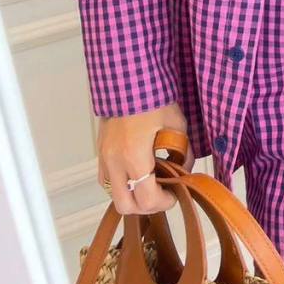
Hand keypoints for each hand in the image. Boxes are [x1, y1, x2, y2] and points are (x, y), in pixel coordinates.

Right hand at [97, 101, 195, 215]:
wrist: (129, 77)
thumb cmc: (154, 97)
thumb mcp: (177, 124)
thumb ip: (182, 151)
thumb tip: (183, 169)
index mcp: (134, 155)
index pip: (146, 198)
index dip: (163, 203)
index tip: (174, 195)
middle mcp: (114, 160)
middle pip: (124, 205)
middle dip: (145, 206)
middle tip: (161, 195)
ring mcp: (104, 156)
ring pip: (112, 193)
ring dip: (130, 195)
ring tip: (149, 183)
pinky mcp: (100, 149)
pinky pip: (106, 178)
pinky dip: (120, 182)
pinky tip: (135, 171)